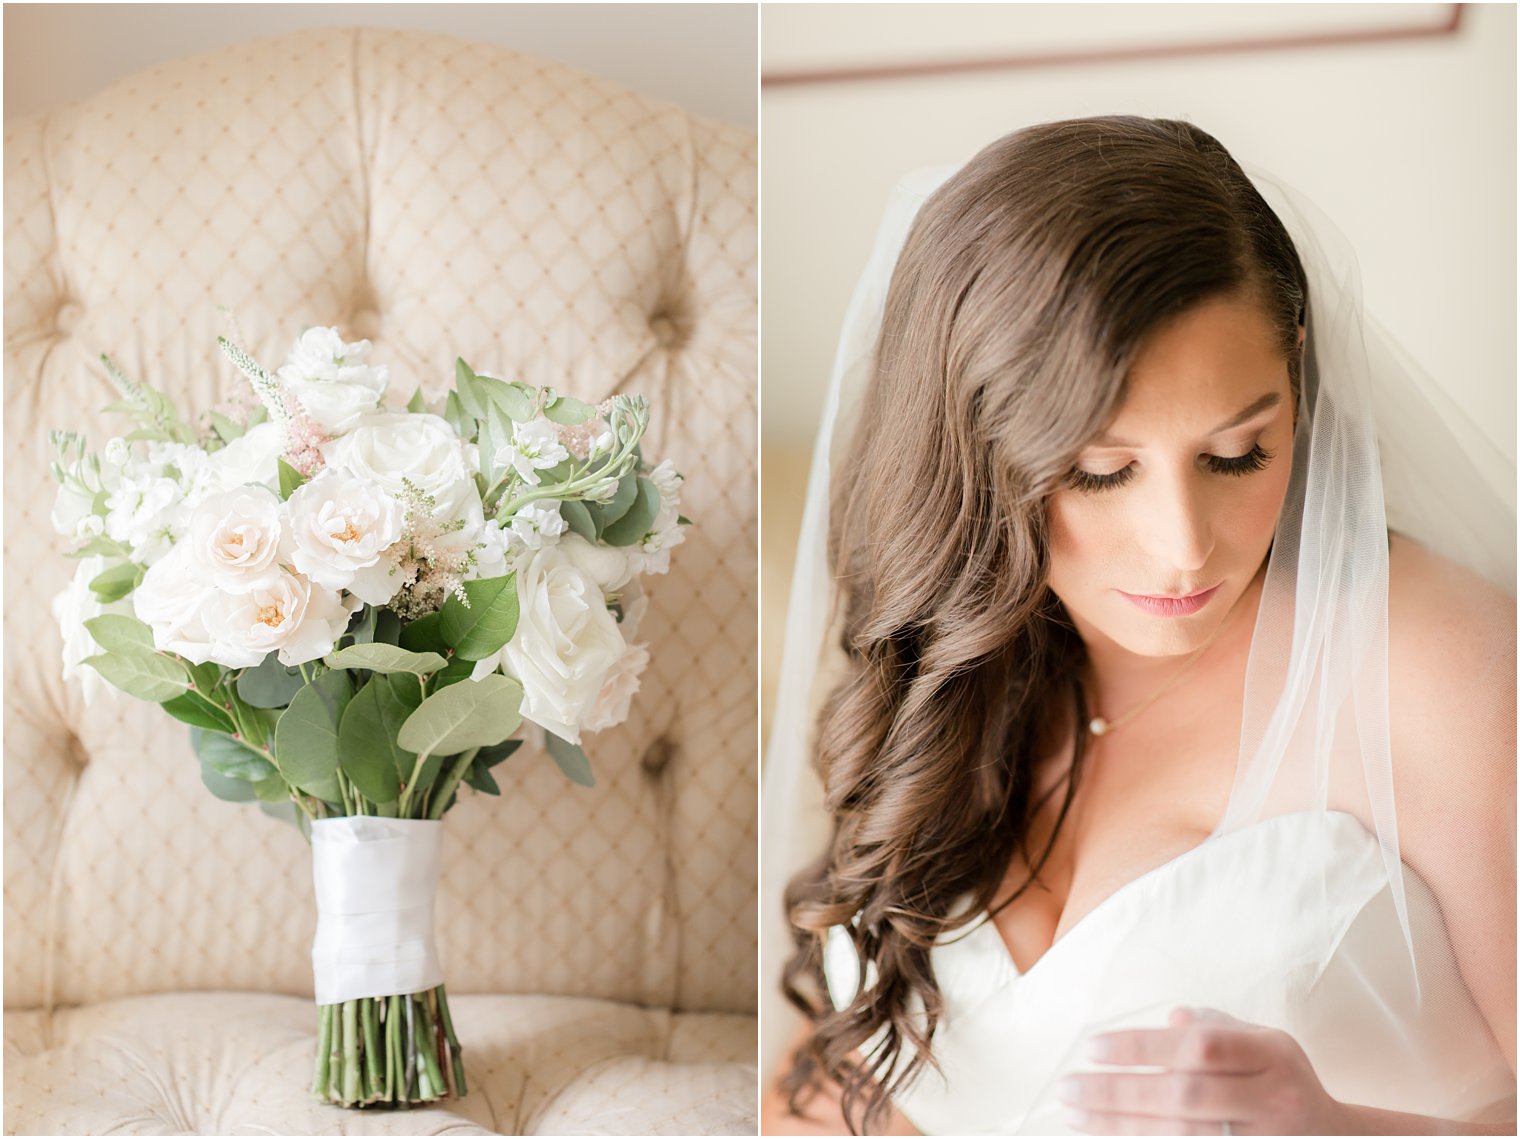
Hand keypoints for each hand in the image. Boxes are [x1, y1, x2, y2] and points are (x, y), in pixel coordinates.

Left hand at [1055, 1007, 1351, 1134]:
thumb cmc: (1279, 1079)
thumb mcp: (1260, 1043)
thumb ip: (1215, 1028)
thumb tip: (1170, 1020)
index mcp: (1272, 1054)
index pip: (1200, 1048)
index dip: (1143, 1048)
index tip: (1091, 1048)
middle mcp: (1273, 1099)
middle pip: (1186, 1096)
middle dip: (1119, 1092)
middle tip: (1067, 1087)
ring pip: (1185, 1136)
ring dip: (1121, 1128)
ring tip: (1075, 1115)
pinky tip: (1110, 1138)